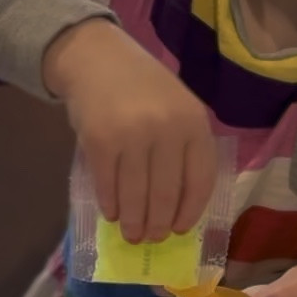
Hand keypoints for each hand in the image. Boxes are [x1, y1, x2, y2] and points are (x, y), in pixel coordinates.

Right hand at [43, 21, 216, 243]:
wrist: (96, 57)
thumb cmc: (142, 86)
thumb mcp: (177, 106)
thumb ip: (183, 146)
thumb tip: (177, 205)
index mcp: (194, 122)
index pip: (200, 180)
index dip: (190, 211)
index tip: (179, 229)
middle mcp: (167, 129)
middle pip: (166, 194)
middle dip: (158, 224)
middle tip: (151, 239)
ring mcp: (132, 135)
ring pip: (136, 195)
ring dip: (134, 223)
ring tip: (132, 234)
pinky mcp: (100, 141)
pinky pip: (108, 185)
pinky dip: (110, 205)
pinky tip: (112, 213)